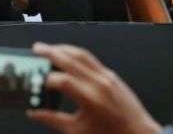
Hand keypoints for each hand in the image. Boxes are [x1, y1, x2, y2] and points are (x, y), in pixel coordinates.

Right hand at [28, 43, 160, 133]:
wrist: (138, 133)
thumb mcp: (78, 131)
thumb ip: (53, 120)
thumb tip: (34, 113)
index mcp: (90, 99)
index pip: (63, 81)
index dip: (46, 80)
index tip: (37, 83)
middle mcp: (99, 83)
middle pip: (70, 60)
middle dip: (51, 52)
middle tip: (37, 48)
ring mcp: (107, 76)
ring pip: (82, 54)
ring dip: (64, 48)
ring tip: (50, 48)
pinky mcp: (111, 75)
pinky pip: (92, 59)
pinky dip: (77, 54)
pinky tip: (69, 56)